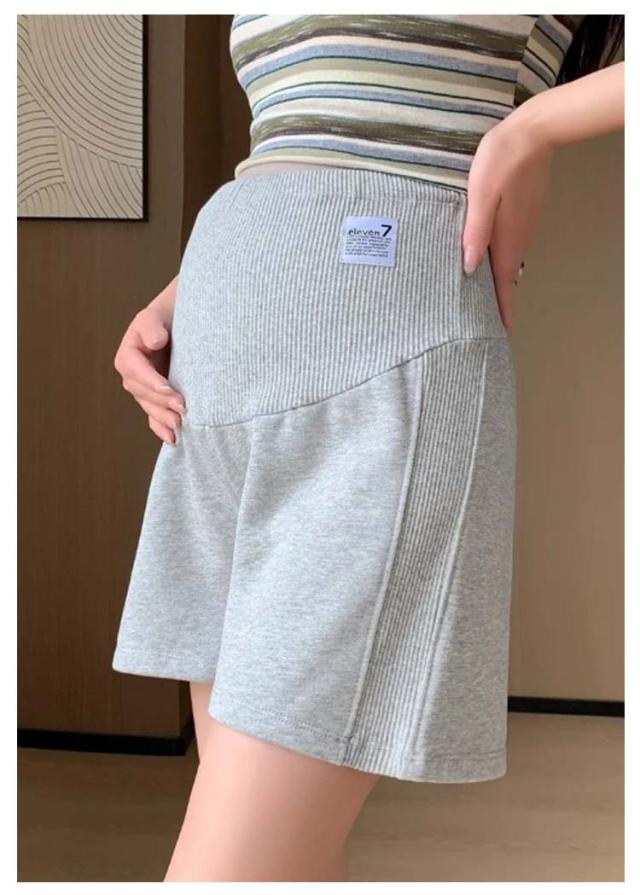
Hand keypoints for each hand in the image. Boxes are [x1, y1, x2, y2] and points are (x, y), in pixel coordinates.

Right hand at [113, 276, 185, 444]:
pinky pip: (154, 416)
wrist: (176, 325)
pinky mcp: (155, 399)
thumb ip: (153, 327)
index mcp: (128, 355)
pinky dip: (161, 429)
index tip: (169, 389)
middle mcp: (132, 375)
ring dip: (163, 419)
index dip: (151, 382)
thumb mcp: (155, 317)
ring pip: (149, 407)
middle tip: (182, 410)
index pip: (136, 370)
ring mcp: (143, 389)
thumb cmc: (165, 319)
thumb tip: (155, 341)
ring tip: (179, 427)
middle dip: (162, 403)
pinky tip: (172, 440)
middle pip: (143, 393)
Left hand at [462, 116, 552, 330]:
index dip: (503, 307)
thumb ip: (475, 231)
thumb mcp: (481, 195)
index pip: (504, 282)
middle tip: (487, 321)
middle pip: (508, 275)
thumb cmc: (501, 160)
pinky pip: (512, 244)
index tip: (501, 331)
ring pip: (510, 259)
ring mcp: (524, 224)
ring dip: (500, 279)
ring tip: (486, 295)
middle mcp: (519, 235)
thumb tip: (470, 268)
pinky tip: (490, 257)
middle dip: (500, 299)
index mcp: (506, 236)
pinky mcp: (525, 212)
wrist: (533, 132)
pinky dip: (503, 258)